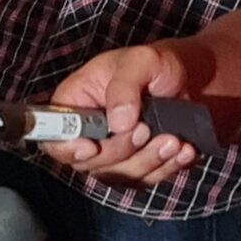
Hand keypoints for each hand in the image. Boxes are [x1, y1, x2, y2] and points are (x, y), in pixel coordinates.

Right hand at [41, 44, 197, 185]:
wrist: (186, 79)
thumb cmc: (155, 65)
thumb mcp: (140, 61)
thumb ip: (124, 86)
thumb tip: (117, 123)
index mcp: (74, 104)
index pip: (54, 136)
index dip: (66, 147)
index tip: (91, 146)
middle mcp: (86, 133)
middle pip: (88, 163)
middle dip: (120, 150)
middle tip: (146, 129)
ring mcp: (111, 154)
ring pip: (119, 175)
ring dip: (148, 161)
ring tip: (174, 140)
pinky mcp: (136, 166)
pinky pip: (145, 179)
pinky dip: (167, 168)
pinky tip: (183, 151)